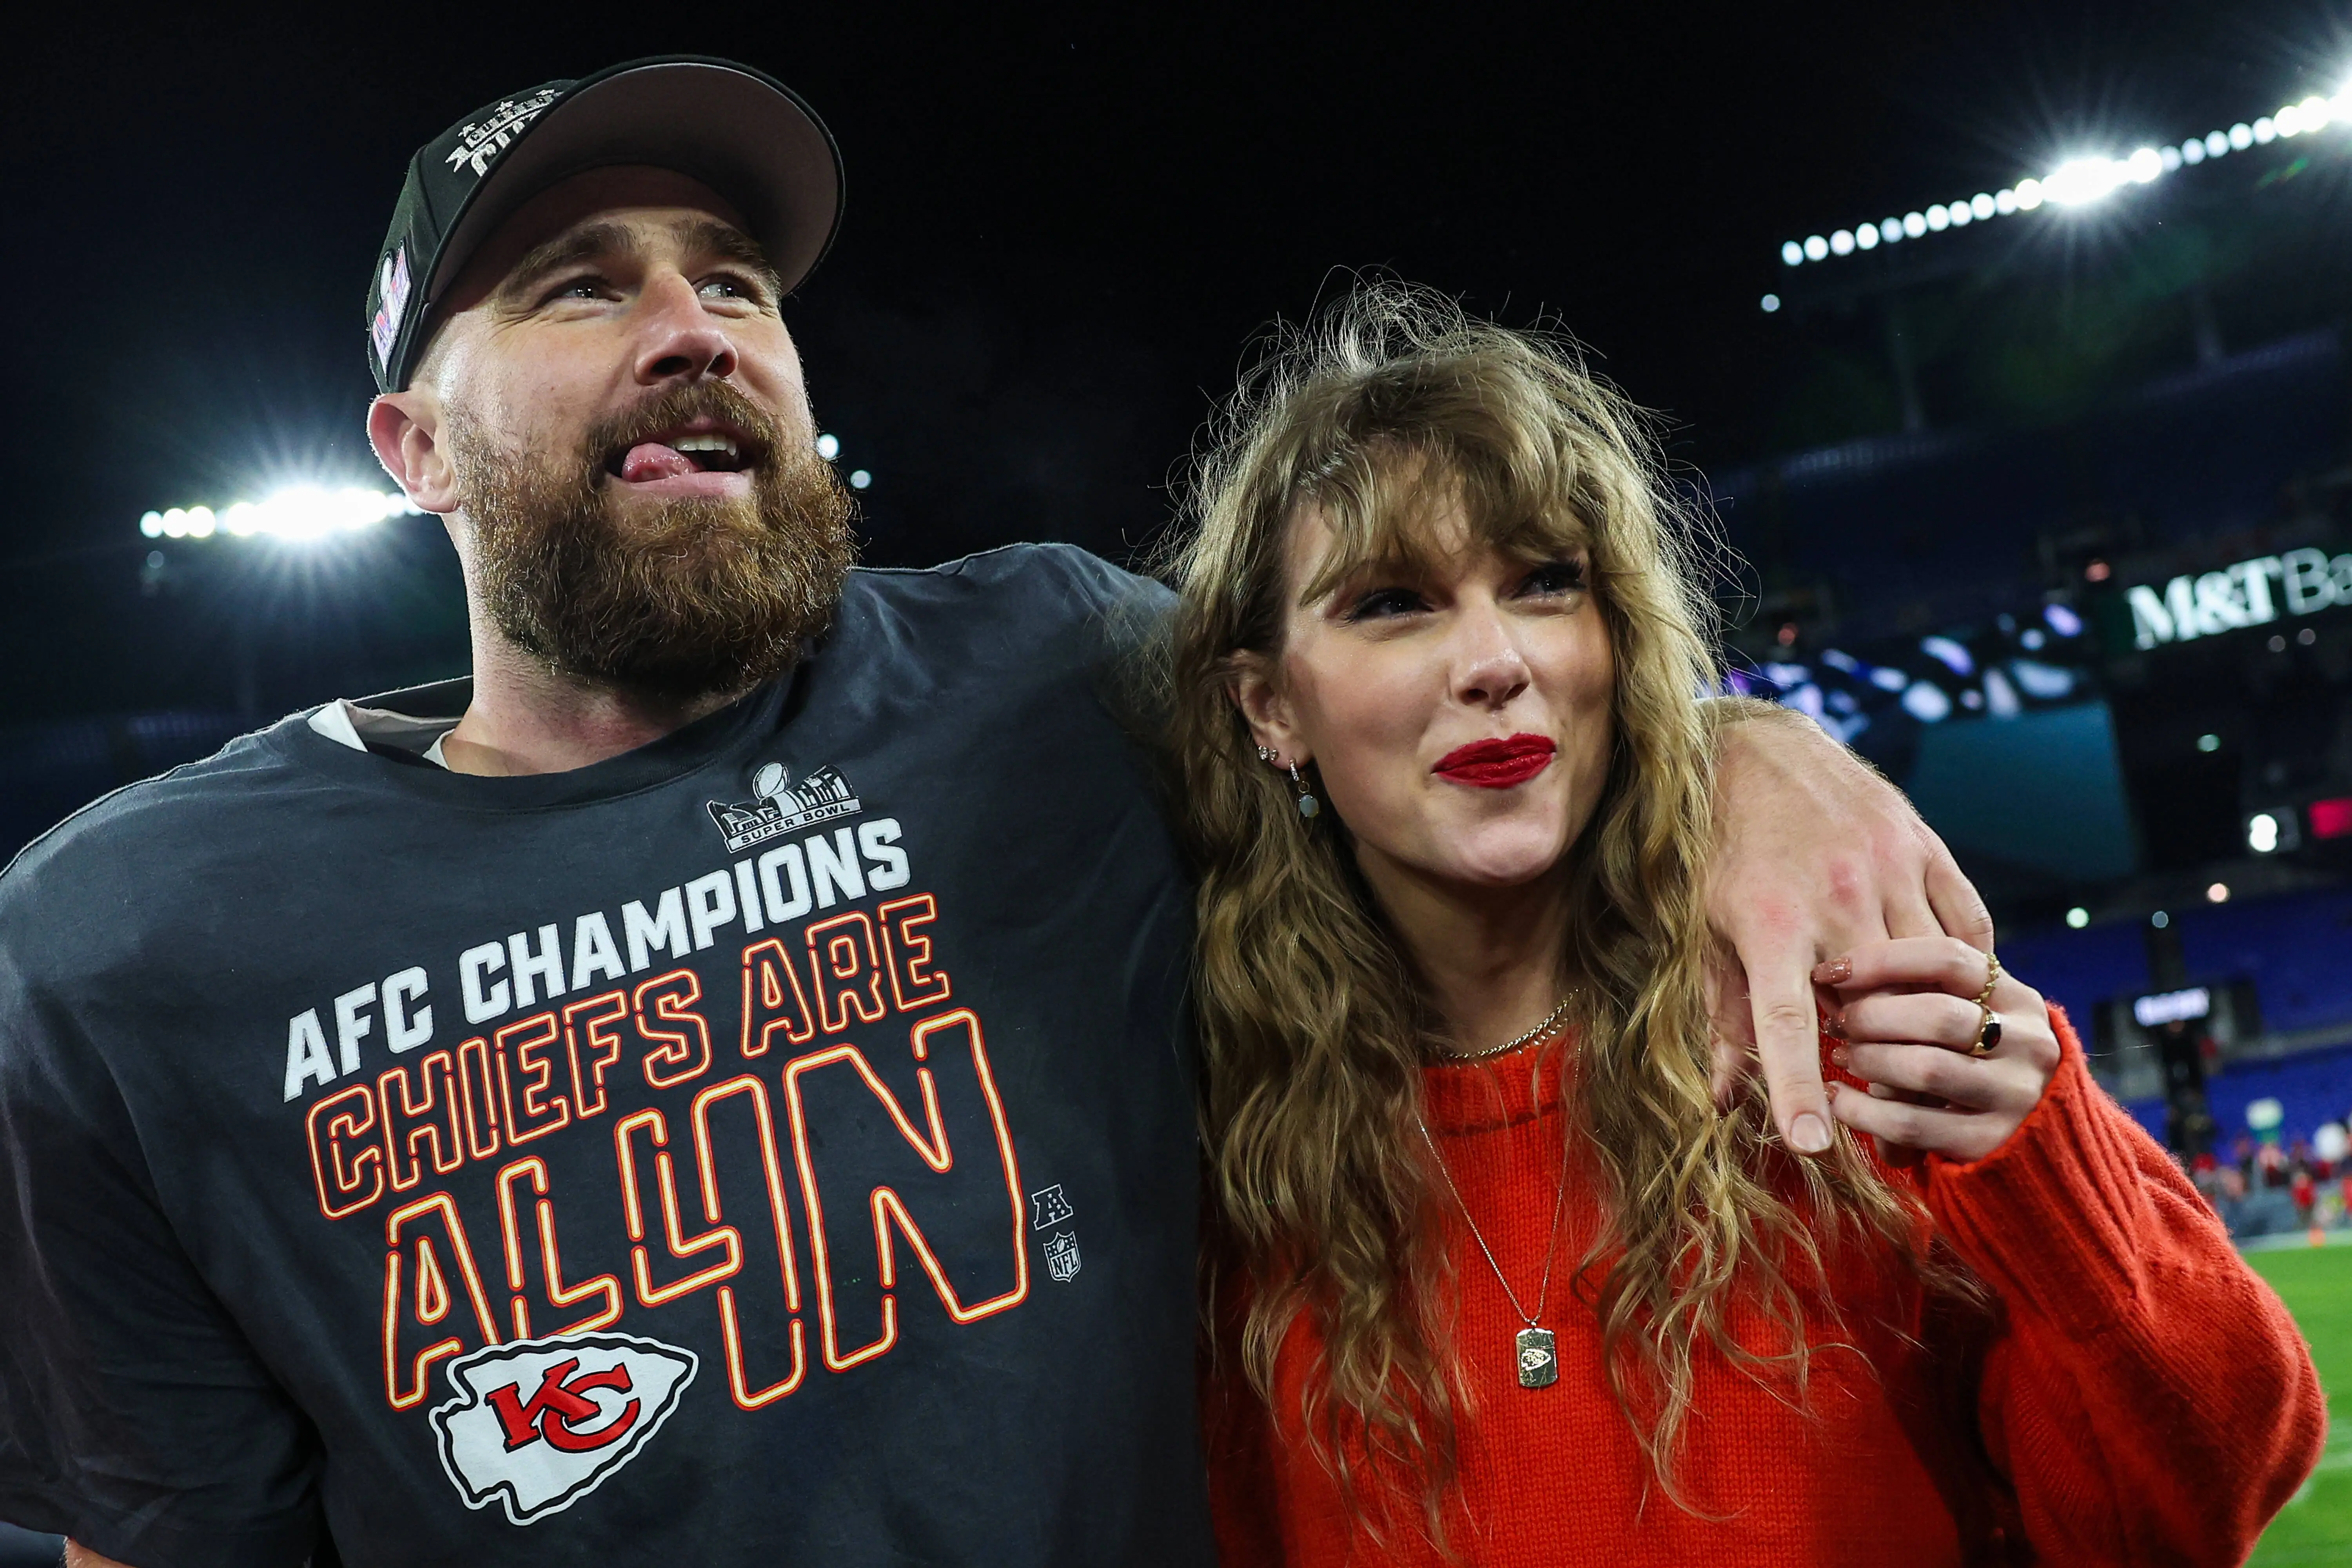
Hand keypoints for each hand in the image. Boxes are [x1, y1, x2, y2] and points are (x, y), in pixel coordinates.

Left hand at [1703, 703, 1993, 1154]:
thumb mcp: (1705, 930)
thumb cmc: (1721, 850)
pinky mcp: (1927, 848)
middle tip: (1863, 1071)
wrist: (1757, 750)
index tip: (1812, 1146)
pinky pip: (1966, 929)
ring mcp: (1890, 869)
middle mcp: (1835, 897)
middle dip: (1871, 1051)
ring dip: (1919, 1013)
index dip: (1798, 1090)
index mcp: (1769, 924)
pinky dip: (1961, 967)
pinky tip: (1943, 984)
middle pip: (1873, 1006)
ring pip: (1929, 972)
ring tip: (1902, 1030)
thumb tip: (1725, 1101)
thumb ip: (1724, 1016)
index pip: (1786, 1026)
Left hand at [1815, 937, 2060, 1162]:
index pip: (1949, 958)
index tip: (1832, 970)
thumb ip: (1926, 991)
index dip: (1881, 960)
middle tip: (1838, 1022)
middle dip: (1872, 1016)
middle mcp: (2027, 1045)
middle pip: (1938, 1015)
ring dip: (1868, 1060)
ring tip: (1841, 1055)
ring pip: (1926, 1068)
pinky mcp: (1990, 1142)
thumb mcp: (1969, 1016)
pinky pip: (1911, 1123)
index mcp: (2019, 999)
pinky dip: (1861, 1110)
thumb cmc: (1971, 1058)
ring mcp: (2014, 1096)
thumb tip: (1842, 973)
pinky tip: (1836, 1097)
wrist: (2026, 1136)